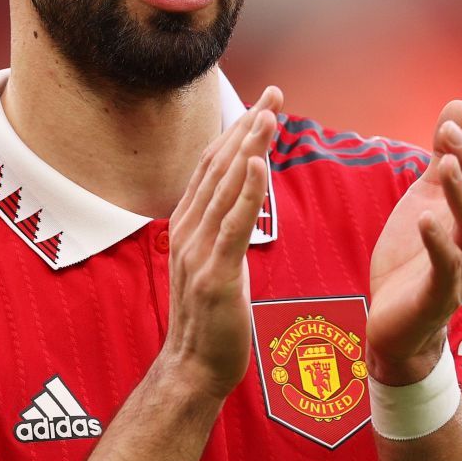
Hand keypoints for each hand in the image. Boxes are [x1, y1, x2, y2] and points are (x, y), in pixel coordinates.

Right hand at [159, 87, 281, 397]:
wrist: (193, 367)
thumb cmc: (210, 318)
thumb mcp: (214, 261)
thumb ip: (222, 227)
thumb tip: (241, 197)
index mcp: (188, 224)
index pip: (213, 165)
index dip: (237, 130)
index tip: (262, 102)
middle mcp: (188, 229)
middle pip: (219, 166)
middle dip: (248, 126)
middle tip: (273, 93)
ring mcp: (198, 251)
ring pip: (225, 188)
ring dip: (248, 148)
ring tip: (269, 115)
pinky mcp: (215, 275)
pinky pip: (233, 226)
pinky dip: (245, 192)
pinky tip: (256, 164)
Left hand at [367, 102, 461, 384]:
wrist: (395, 325)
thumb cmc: (414, 258)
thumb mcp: (425, 198)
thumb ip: (442, 156)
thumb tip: (460, 106)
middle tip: (451, 132)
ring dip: (461, 193)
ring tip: (444, 163)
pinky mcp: (438, 295)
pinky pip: (445, 266)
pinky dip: (439, 240)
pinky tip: (427, 217)